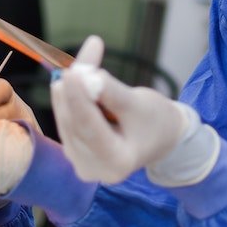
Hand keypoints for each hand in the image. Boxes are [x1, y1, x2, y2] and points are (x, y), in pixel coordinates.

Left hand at [51, 36, 215, 184]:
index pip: (89, 128)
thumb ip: (112, 93)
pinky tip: (79, 75)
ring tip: (88, 58)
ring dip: (72, 86)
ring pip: (66, 116)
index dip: (79, 99)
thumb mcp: (139, 104)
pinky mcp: (72, 148)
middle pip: (74, 122)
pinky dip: (72, 94)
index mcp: (115, 162)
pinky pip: (65, 116)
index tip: (72, 71)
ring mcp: (79, 160)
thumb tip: (86, 76)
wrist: (161, 138)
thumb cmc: (155, 121)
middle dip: (74, 88)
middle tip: (81, 59)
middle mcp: (92, 168)